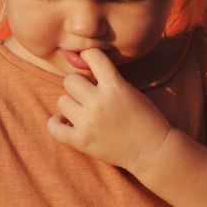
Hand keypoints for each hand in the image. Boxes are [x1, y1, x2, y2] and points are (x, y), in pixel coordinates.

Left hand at [47, 48, 170, 176]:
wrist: (152, 151)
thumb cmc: (146, 119)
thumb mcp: (131, 91)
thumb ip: (110, 80)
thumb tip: (84, 68)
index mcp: (115, 86)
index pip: (92, 55)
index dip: (88, 57)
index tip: (88, 63)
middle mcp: (99, 102)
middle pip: (70, 80)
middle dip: (78, 86)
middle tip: (87, 95)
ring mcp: (88, 122)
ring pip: (62, 101)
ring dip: (70, 105)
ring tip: (81, 111)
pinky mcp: (81, 141)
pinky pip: (53, 127)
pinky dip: (56, 123)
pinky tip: (66, 122)